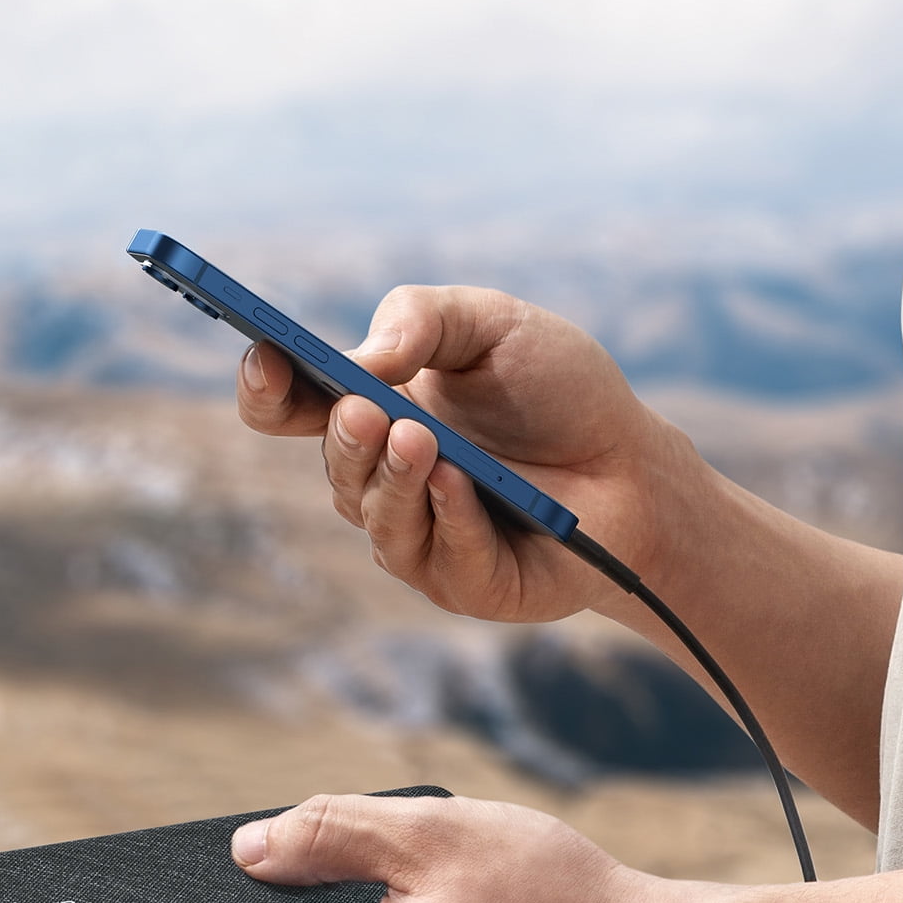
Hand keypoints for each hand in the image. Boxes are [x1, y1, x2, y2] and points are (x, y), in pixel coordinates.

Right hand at [236, 285, 704, 619]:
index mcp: (374, 413)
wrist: (636, 463)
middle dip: (345, 438)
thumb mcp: (494, 324)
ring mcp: (421, 538)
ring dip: (392, 480)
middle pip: (336, 468)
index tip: (265, 358)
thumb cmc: (561, 392)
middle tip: (365, 409)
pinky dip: (448, 517)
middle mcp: (384, 482)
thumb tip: (362, 358)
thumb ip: (423, 318)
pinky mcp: (467, 584)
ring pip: (377, 519)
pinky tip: (458, 482)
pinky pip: (441, 556)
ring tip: (417, 440)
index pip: (290, 408)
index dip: (266, 388)